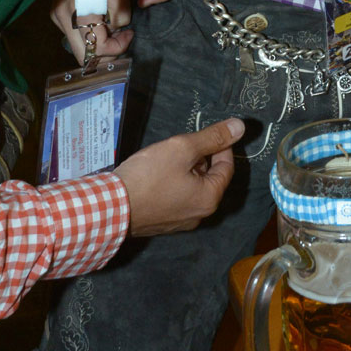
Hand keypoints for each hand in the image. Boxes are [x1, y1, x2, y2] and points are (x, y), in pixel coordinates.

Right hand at [117, 118, 243, 234]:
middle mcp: (199, 215)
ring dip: (185, 169)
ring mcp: (180, 222)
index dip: (219, 144)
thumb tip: (240, 126)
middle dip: (200, 157)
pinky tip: (156, 173)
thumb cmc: (149, 175)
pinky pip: (177, 197)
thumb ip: (212, 137)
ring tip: (167, 156)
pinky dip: (173, 182)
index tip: (204, 132)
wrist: (110, 206)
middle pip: (210, 178)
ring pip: (192, 187)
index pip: (227, 166)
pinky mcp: (163, 223)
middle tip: (181, 145)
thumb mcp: (182, 148)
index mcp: (210, 199)